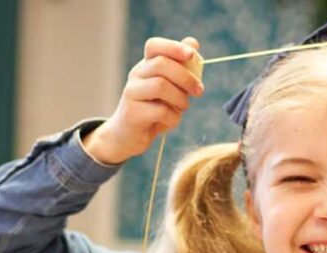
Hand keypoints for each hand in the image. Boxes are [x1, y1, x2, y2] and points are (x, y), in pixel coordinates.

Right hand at [83, 37, 203, 164]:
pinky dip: (173, 117)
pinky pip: (161, 111)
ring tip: (183, 107)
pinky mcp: (133, 114)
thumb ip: (180, 67)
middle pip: (161, 64)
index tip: (191, 55)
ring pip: (160, 86)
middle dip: (185, 77)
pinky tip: (171, 121)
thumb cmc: (152, 109)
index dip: (173, 47)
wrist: (127, 136)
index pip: (154, 46)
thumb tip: (193, 43)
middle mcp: (136, 76)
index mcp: (145, 66)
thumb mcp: (168, 87)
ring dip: (180, 98)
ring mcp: (131, 93)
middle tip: (199, 91)